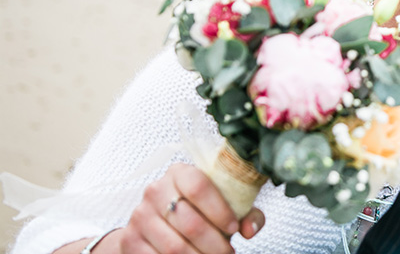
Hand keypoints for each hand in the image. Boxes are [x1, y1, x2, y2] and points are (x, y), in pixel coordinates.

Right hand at [116, 163, 265, 252]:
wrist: (158, 221)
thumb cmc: (199, 210)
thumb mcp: (223, 205)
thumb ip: (245, 213)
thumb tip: (250, 229)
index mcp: (180, 172)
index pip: (199, 187)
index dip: (220, 211)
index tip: (234, 228)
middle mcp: (156, 190)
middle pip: (190, 223)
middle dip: (215, 245)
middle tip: (227, 253)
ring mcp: (140, 215)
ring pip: (175, 247)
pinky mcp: (130, 240)